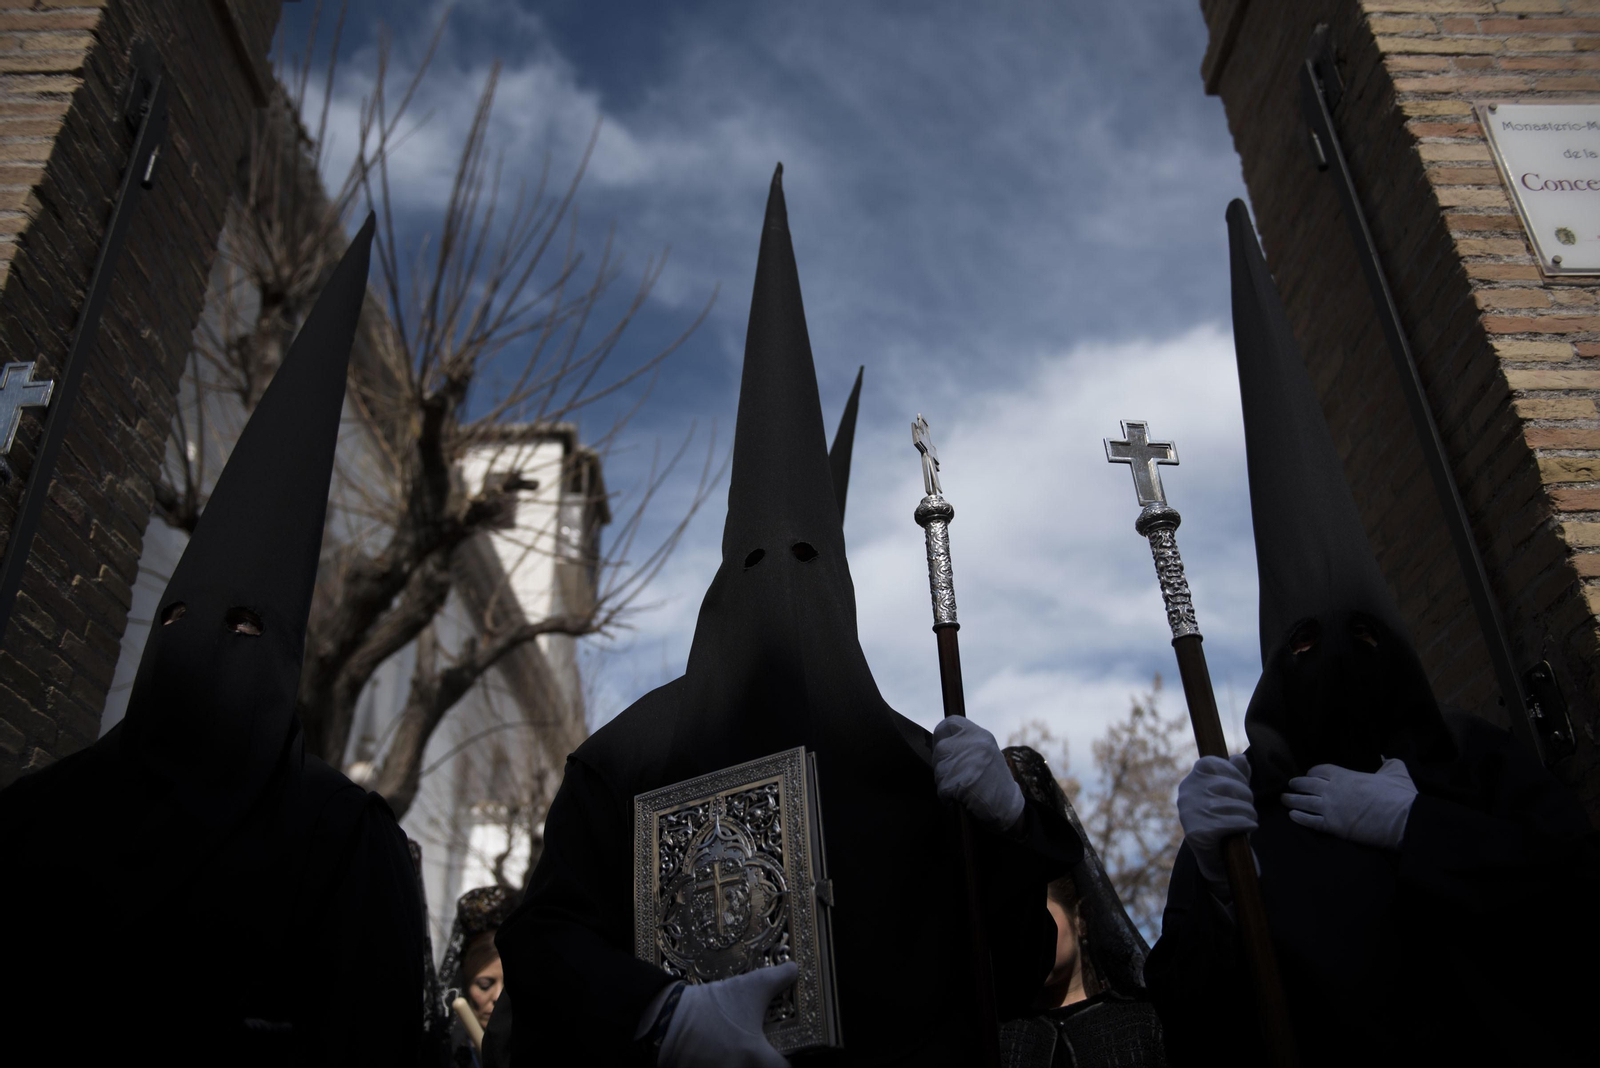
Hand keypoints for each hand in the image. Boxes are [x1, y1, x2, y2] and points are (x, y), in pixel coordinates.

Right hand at [659, 962, 796, 1067]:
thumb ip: (777, 979)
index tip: (785, 1055)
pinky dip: (723, 1066)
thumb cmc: (714, 1004)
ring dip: (744, 1066)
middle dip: (764, 1064)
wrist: (670, 1016)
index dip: (787, 1062)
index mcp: (754, 1054)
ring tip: (740, 1054)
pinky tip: (722, 1058)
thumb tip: (794, 969)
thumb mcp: (749, 987)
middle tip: (763, 1053)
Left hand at [932, 716, 1025, 831]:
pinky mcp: (958, 782)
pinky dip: (946, 796)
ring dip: (945, 780)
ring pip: (939, 768)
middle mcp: (973, 745)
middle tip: (956, 775)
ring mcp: (965, 762)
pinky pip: (941, 787)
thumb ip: (966, 743)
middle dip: (943, 763)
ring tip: (962, 787)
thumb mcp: (986, 753)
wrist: (1008, 807)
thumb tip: (941, 739)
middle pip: (940, 748)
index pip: (949, 723)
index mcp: (980, 735)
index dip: (942, 735)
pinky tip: (960, 798)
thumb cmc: (994, 781)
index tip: (943, 745)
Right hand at [1177, 754, 1256, 896]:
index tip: (1242, 788)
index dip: (1234, 774)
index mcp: (1191, 781)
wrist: (1218, 859)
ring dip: (1249, 813)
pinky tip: (1250, 828)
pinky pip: (1232, 822)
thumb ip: (1236, 775)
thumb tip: (1240, 758)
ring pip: (1233, 805)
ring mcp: (1189, 813)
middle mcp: (1186, 794)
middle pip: (1228, 785)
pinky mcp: (1197, 832)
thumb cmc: (1225, 821)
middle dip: (1246, 797)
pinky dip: (1247, 825)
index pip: (1214, 763)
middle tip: (1249, 808)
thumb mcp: (1232, 795)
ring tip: (1250, 819)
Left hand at [1281, 758, 1416, 850]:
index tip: (1309, 775)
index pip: (1321, 770)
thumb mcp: (1395, 771)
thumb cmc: (1399, 795)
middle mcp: (1333, 790)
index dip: (1313, 772)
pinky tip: (1292, 816)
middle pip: (1307, 785)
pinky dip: (1300, 818)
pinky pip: (1311, 821)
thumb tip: (1386, 757)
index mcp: (1346, 775)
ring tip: (1284, 800)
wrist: (1403, 819)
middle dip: (1297, 784)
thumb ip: (1388, 763)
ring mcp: (1331, 808)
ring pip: (1305, 802)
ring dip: (1292, 800)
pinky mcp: (1334, 826)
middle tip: (1290, 785)